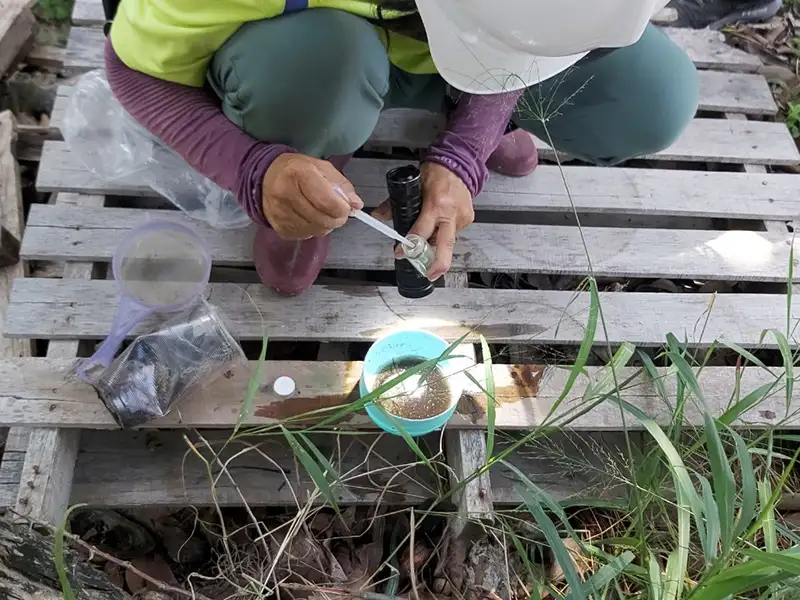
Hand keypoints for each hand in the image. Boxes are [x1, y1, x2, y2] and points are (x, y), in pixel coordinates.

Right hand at [262, 153, 362, 239]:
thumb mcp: (321, 168)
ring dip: (326, 225)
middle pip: (324, 220)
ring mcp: (281, 214)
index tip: (346, 207)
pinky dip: (314, 229)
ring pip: (317, 230)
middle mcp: (286, 195)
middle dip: (337, 218)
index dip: (343, 208)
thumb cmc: (297, 170)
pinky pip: (306, 235)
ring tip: (323, 213)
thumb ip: (342, 185)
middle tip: (338, 212)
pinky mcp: (280, 228)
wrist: (264, 178)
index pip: (328, 202)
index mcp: (299, 174)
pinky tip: (311, 218)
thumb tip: (356, 204)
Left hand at [373, 162, 473, 279]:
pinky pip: (453, 233)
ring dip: (436, 245)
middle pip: (446, 245)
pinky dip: (443, 233)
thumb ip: (393, 203)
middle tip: (430, 274)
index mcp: (436, 204)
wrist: (460, 164)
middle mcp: (451, 213)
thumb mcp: (412, 186)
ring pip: (447, 240)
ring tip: (427, 242)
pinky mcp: (468, 219)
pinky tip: (438, 227)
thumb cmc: (436, 173)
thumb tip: (377, 215)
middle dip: (438, 263)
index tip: (401, 253)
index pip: (422, 230)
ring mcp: (462, 218)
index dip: (411, 245)